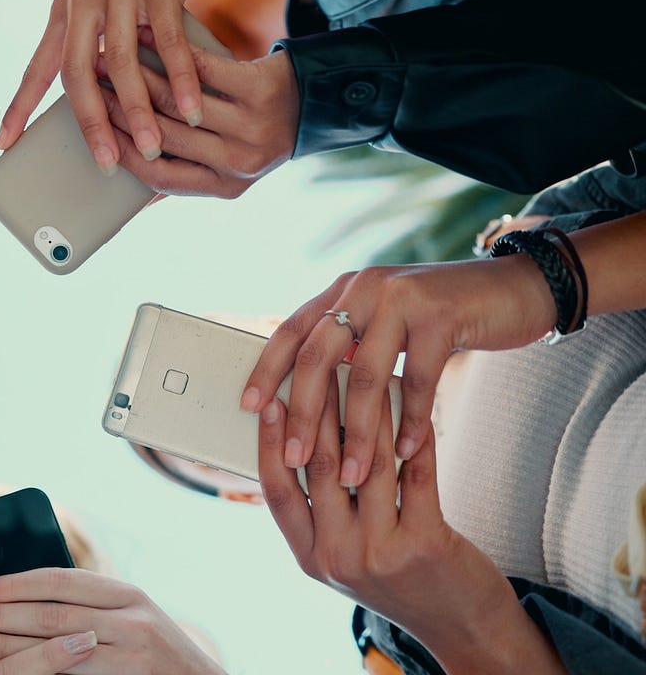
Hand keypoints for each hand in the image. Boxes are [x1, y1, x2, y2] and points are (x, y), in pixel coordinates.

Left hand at [0, 0, 209, 172]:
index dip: (18, 108)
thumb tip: (102, 105)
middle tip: (102, 162)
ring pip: (121, 62)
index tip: (2, 144)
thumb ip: (96, 47)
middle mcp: (83, 3)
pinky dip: (181, 77)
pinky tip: (190, 107)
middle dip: (89, 123)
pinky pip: (169, 40)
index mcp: (64, 13)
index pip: (36, 69)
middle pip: (76, 73)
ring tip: (152, 147)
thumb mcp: (99, 3)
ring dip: (137, 110)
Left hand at [0, 562, 222, 674]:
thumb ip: (90, 607)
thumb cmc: (157, 656)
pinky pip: (69, 674)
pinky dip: (34, 672)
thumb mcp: (131, 619)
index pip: (62, 580)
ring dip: (7, 645)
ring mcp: (131, 650)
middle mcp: (130, 616)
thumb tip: (25, 594)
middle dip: (1, 614)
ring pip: (54, 645)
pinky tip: (6, 672)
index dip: (17, 582)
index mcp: (126, 593)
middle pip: (51, 612)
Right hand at [98, 47, 297, 198]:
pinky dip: (170, 50)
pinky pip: (204, 68)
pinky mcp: (262, 89)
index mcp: (226, 186)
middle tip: (91, 85)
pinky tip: (147, 36)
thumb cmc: (258, 130)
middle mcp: (241, 163)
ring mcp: (254, 127)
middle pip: (165, 136)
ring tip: (111, 59)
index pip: (159, 177)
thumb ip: (187, 174)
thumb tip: (131, 196)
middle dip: (121, 108)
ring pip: (179, 101)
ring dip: (138, 76)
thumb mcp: (230, 164)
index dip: (122, 152)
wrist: (316, 98)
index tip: (92, 128)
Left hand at [242, 257, 554, 488]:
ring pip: (367, 375)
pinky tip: (409, 452)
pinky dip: (413, 421)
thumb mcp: (387, 323)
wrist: (516, 290)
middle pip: (318, 356)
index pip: (291, 331)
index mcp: (343, 292)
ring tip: (354, 474)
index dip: (267, 370)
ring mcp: (401, 298)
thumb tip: (307, 403)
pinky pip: (420, 379)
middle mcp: (363, 289)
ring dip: (359, 432)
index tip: (248, 408)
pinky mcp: (442, 315)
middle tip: (297, 458)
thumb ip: (351, 346)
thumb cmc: (444, 319)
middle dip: (306, 413)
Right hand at [257, 389, 566, 673]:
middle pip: (318, 467)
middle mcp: (337, 556)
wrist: (460, 626)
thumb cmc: (402, 579)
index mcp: (310, 557)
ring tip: (366, 373)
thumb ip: (325, 511)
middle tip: (319, 367)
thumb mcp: (348, 555)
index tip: (269, 401)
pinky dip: (413, 433)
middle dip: (317, 409)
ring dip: (366, 411)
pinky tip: (414, 404)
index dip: (269, 442)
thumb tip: (308, 440)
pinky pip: (415, 473)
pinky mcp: (425, 543)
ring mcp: (379, 552)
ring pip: (365, 463)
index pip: (277, 490)